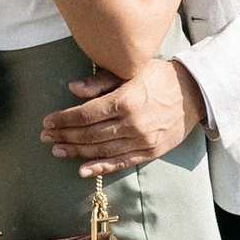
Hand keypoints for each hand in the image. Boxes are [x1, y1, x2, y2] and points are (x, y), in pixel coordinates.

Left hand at [43, 56, 207, 171]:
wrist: (194, 93)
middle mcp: (132, 123)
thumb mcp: (130, 70)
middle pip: (89, 134)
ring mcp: (141, 140)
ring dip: (76, 152)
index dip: (63, 119)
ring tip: (57, 151)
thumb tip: (73, 88)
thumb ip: (100, 81)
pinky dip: (100, 167)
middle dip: (64, 135)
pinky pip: (121, 162)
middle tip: (45, 137)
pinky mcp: (150, 152)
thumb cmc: (158, 77)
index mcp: (125, 100)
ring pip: (101, 150)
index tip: (47, 121)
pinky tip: (82, 169)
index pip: (85, 114)